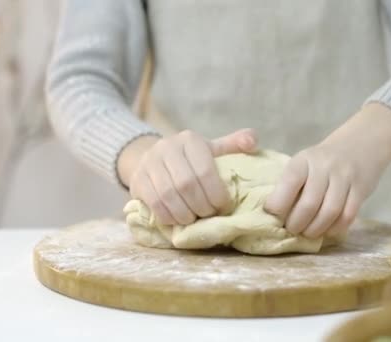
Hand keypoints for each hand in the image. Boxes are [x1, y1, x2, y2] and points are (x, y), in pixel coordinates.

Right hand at [118, 128, 256, 225]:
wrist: (155, 159)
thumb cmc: (192, 160)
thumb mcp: (212, 150)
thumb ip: (233, 145)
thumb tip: (253, 141)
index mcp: (189, 140)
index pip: (204, 170)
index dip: (216, 193)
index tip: (223, 206)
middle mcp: (166, 147)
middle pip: (186, 184)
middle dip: (201, 205)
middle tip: (209, 215)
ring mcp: (148, 163)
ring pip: (168, 195)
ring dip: (185, 213)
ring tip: (195, 219)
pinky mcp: (137, 180)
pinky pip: (153, 203)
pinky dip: (169, 216)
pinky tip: (178, 220)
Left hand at [264, 103, 390, 238]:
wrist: (361, 144)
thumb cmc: (322, 161)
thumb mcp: (303, 163)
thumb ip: (291, 184)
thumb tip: (274, 215)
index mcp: (304, 160)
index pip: (289, 182)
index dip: (278, 203)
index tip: (272, 214)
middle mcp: (325, 167)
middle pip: (309, 203)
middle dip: (297, 223)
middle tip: (292, 229)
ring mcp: (345, 178)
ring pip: (330, 212)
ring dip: (316, 229)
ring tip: (308, 233)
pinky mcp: (361, 189)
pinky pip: (348, 215)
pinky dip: (336, 228)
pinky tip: (327, 230)